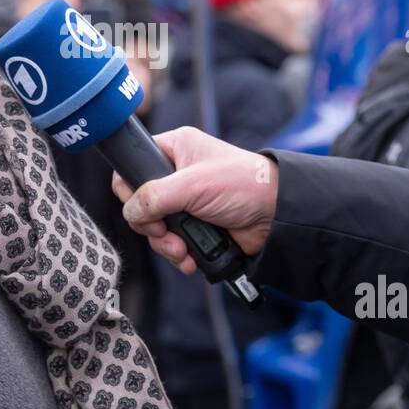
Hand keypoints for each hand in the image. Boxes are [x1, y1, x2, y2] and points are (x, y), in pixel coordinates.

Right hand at [111, 126, 278, 273]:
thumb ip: (155, 196)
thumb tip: (131, 212)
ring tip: (182, 251)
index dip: (131, 189)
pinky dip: (178, 254)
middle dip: (151, 225)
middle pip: (141, 204)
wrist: (277, 215)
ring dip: (166, 245)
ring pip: (154, 227)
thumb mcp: (193, 185)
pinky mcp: (195, 226)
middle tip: (165, 231)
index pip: (134, 164)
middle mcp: (176, 174)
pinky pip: (172, 243)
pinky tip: (190, 259)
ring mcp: (185, 202)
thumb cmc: (243, 184)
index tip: (144, 207)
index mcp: (175, 149)